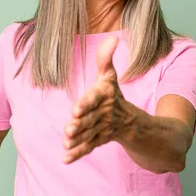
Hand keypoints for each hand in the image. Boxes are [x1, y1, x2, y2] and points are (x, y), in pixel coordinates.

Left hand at [62, 35, 133, 163]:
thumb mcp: (109, 75)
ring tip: (65, 143)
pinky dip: (78, 154)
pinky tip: (65, 159)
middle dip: (80, 125)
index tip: (75, 109)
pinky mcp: (97, 141)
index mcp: (105, 96)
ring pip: (89, 135)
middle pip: (91, 119)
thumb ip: (106, 58)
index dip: (86, 104)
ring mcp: (101, 129)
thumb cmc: (112, 94)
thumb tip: (113, 37)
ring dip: (78, 140)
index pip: (95, 99)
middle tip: (68, 129)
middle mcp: (104, 113)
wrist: (130, 121)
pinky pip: (89, 148)